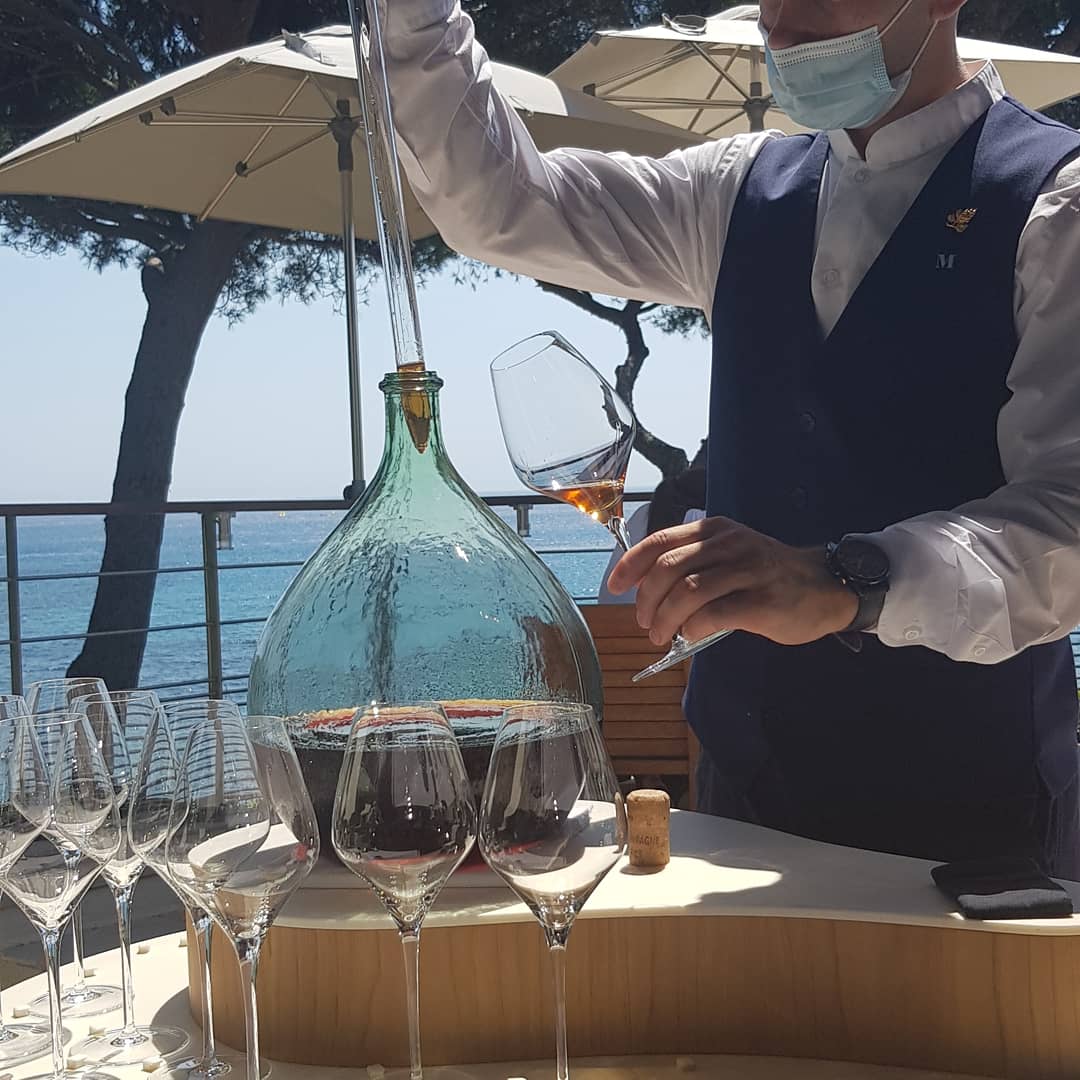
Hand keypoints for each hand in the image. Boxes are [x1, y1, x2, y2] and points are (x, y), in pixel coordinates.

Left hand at [605, 516, 857, 647]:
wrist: (825, 585)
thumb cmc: (768, 574)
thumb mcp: (729, 553)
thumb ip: (693, 563)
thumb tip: (648, 590)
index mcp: (714, 530)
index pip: (661, 541)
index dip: (631, 564)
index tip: (614, 586)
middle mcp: (729, 544)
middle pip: (669, 568)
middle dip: (647, 599)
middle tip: (645, 621)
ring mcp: (747, 570)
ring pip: (688, 592)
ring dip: (666, 618)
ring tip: (661, 634)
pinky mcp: (762, 600)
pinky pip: (715, 613)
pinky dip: (693, 627)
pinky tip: (690, 635)